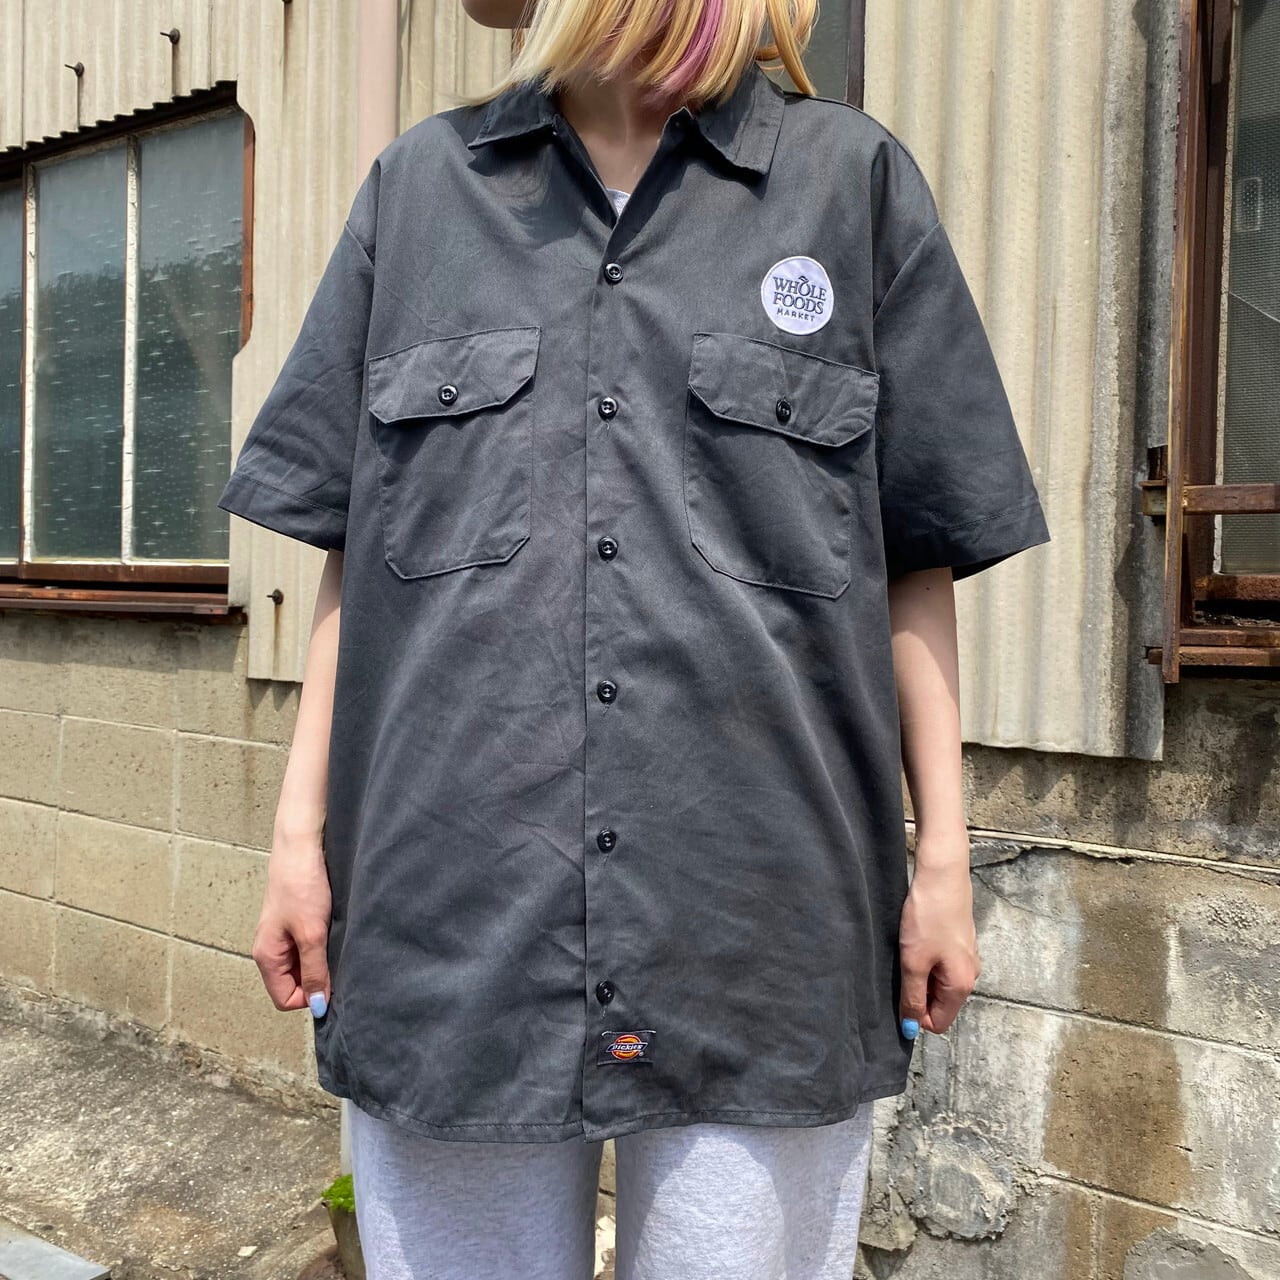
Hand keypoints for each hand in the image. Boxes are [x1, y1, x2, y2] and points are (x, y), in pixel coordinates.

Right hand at [253, 826, 331, 1017]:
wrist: (302, 845)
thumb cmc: (301, 885)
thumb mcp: (312, 933)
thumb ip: (315, 971)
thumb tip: (319, 1006)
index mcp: (267, 957)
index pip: (286, 999)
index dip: (310, 996)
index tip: (332, 980)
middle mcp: (271, 950)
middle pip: (295, 984)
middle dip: (317, 979)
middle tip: (337, 958)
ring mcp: (283, 935)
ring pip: (304, 965)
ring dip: (322, 960)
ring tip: (334, 941)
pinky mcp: (296, 922)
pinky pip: (309, 947)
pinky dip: (322, 945)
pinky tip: (333, 930)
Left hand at [898, 851, 980, 1036]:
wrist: (942, 875)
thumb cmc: (928, 918)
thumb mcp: (914, 962)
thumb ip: (912, 998)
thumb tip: (911, 1030)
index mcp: (962, 986)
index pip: (938, 1023)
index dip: (915, 1015)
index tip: (899, 992)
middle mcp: (970, 975)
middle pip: (939, 1003)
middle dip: (917, 993)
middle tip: (901, 968)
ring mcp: (967, 957)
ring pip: (938, 982)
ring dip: (920, 974)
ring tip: (908, 951)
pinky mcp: (959, 941)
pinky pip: (941, 964)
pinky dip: (926, 959)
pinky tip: (916, 939)